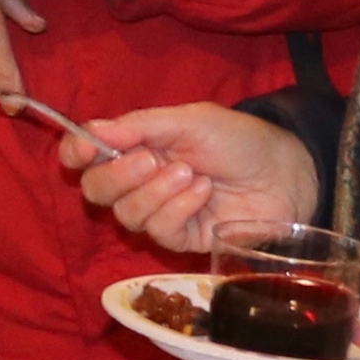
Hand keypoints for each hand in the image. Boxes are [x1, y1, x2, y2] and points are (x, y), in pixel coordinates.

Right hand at [65, 103, 319, 252]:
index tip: (84, 150)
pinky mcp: (181, 239)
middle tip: (150, 160)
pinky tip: (202, 193)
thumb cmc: (237, 139)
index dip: (75, 153)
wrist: (284, 170)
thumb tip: (90, 130)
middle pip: (96, 190)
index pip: (86, 154)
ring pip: (126, 215)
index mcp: (136, 145)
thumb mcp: (190, 121)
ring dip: (156, 192)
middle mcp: (140, 181)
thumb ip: (140, 126)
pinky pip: (158, 231)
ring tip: (191, 173)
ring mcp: (160, 212)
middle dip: (117, 176)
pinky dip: (177, 209)